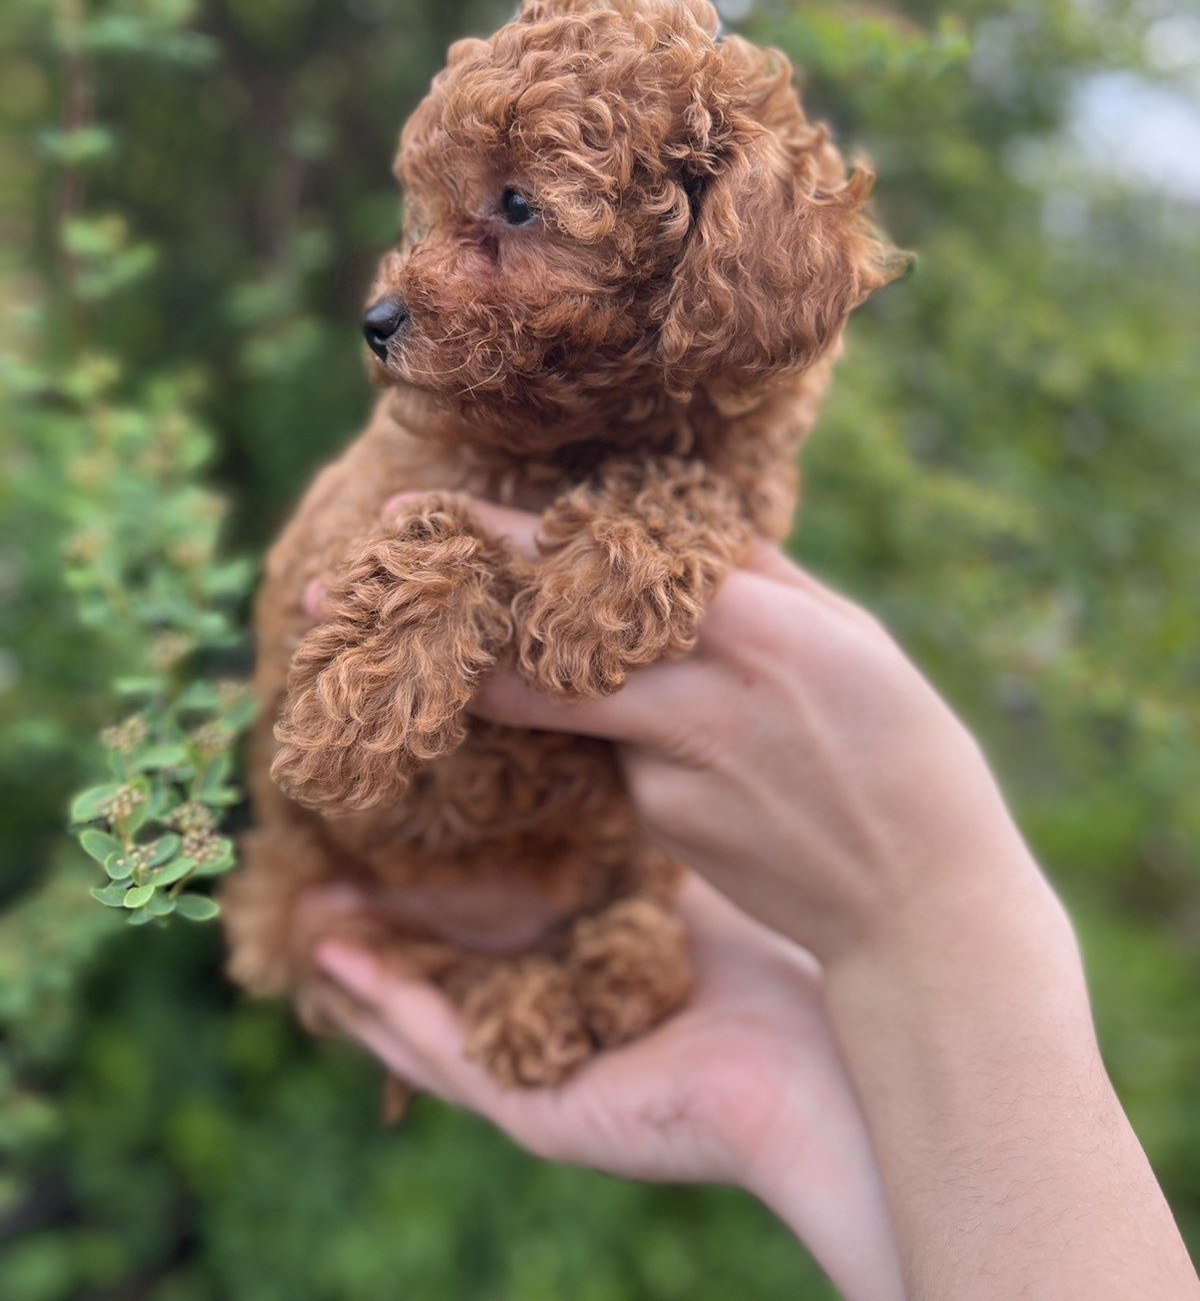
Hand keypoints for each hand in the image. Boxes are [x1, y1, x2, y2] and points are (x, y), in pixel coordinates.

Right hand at [309, 875, 902, 1300]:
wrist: (817, 1067)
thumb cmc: (767, 971)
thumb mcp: (673, 884)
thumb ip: (629, 839)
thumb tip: (601, 746)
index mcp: (583, 981)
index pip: (491, 936)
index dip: (436, 891)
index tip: (388, 829)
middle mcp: (551, 1028)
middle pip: (446, 977)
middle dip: (384, 927)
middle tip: (319, 870)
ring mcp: (541, 1074)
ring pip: (427, 1019)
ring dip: (364, 970)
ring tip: (304, 915)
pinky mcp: (540, 1113)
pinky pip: (446, 1059)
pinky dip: (388, 1010)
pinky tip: (339, 966)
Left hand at [435, 499, 1052, 966]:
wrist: (924, 906)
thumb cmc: (903, 749)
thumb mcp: (851, 636)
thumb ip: (755, 578)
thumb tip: (669, 523)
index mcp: (757, 625)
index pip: (600, 565)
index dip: (495, 538)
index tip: (409, 511)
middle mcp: (703, 694)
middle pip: (540, 644)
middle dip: (438, 618)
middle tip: (344, 591)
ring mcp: (674, 769)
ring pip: (571, 703)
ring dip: (518, 676)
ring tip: (475, 657)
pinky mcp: (663, 825)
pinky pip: (624, 759)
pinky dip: (633, 741)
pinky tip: (709, 764)